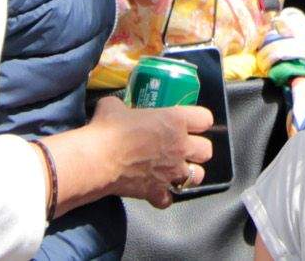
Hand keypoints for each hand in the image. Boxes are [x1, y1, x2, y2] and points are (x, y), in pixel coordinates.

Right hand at [86, 95, 214, 208]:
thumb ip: (123, 106)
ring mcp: (171, 171)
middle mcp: (180, 146)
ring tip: (177, 171)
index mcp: (175, 121)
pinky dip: (163, 196)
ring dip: (188, 174)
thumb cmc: (108, 128)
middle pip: (207, 150)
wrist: (97, 159)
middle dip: (198, 149)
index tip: (190, 122)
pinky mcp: (157, 191)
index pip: (205, 118)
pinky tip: (156, 191)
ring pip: (197, 176)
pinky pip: (169, 199)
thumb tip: (116, 108)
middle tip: (184, 148)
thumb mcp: (115, 106)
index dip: (199, 120)